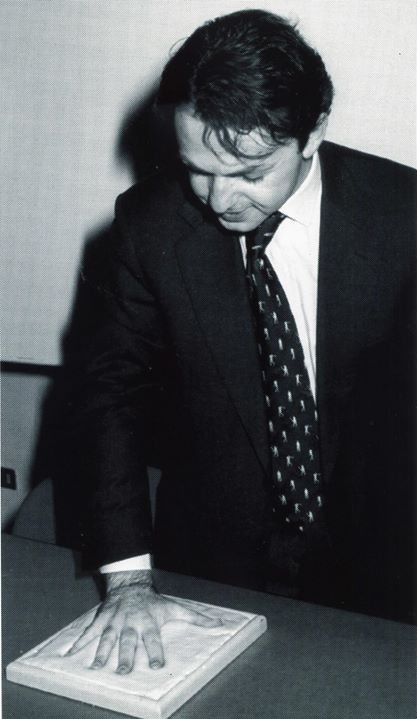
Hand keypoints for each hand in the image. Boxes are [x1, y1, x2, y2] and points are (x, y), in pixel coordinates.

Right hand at [66, 570, 220, 673]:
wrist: (131, 585)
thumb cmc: (155, 602)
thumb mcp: (176, 608)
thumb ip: (196, 618)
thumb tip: (218, 624)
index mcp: (149, 621)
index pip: (153, 639)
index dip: (155, 651)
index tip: (156, 666)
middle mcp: (131, 622)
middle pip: (128, 640)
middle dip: (125, 655)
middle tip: (123, 671)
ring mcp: (114, 620)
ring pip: (107, 637)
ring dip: (101, 652)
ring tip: (97, 667)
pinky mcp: (102, 619)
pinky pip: (89, 631)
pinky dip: (79, 642)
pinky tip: (70, 654)